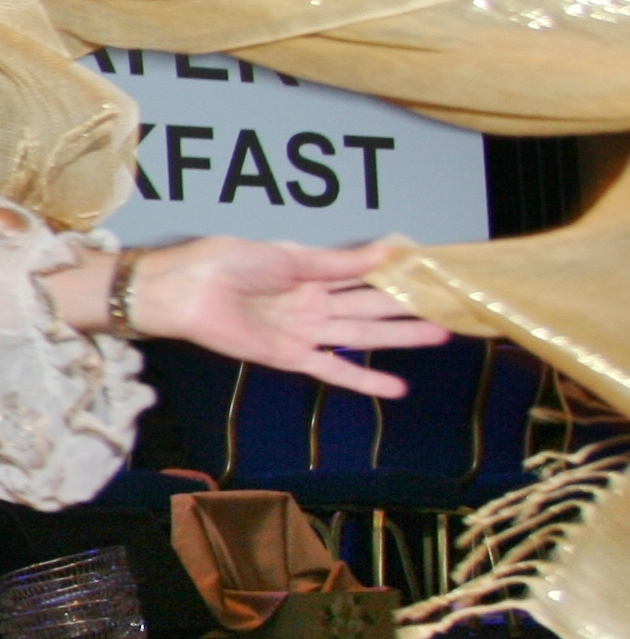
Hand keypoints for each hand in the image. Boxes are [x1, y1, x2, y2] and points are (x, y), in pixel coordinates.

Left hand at [66, 237, 446, 396]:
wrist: (183, 290)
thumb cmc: (225, 263)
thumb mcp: (289, 255)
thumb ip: (339, 262)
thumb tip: (388, 251)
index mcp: (313, 273)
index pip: (367, 275)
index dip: (400, 276)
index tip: (437, 274)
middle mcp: (314, 303)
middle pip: (373, 306)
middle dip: (412, 308)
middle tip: (455, 308)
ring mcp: (304, 331)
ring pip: (362, 335)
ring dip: (400, 337)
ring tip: (442, 335)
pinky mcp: (289, 356)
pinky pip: (332, 370)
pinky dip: (362, 379)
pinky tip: (396, 387)